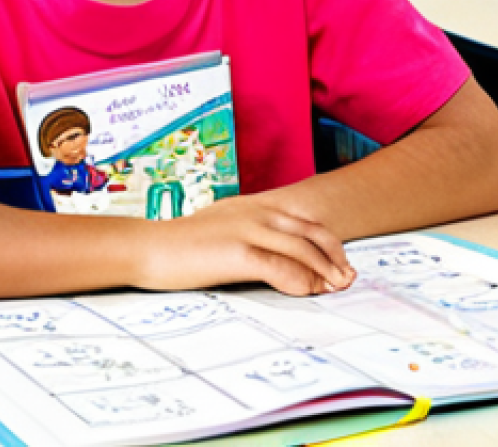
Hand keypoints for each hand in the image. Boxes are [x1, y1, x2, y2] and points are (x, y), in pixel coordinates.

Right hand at [132, 195, 355, 296]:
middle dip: (334, 257)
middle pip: (311, 232)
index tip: (341, 264)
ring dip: (323, 272)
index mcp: (255, 205)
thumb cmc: (184, 245)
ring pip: (300, 248)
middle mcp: (256, 212)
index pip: (304, 221)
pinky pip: (277, 266)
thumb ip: (250, 232)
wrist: (150, 248)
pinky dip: (298, 280)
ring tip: (334, 289)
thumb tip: (275, 253)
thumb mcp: (223, 227)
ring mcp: (247, 229)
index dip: (328, 243)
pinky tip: (307, 293)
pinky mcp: (236, 251)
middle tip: (347, 279)